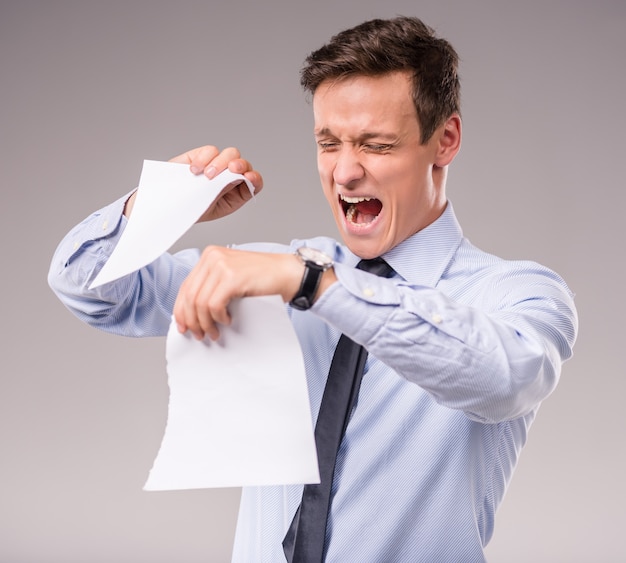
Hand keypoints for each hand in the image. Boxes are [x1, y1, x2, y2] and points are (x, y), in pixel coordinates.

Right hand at [124, 145, 262, 218]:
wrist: (168, 205)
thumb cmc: (193, 209)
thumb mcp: (213, 207)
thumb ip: (226, 192)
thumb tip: (237, 177)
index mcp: (237, 192)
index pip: (254, 181)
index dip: (254, 178)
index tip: (249, 177)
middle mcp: (229, 176)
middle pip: (243, 164)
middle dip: (240, 165)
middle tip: (231, 170)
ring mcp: (216, 165)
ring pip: (230, 154)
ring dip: (221, 163)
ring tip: (207, 176)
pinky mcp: (201, 156)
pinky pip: (209, 151)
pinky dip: (204, 158)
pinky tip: (194, 170)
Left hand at [173, 246, 303, 340]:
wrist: (288, 273)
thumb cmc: (264, 278)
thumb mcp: (232, 277)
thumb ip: (212, 287)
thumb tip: (192, 313)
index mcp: (209, 255)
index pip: (186, 286)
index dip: (181, 309)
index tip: (183, 326)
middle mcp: (212, 257)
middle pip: (190, 295)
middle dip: (192, 320)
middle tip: (199, 334)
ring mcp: (222, 265)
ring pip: (200, 302)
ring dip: (206, 323)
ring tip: (214, 333)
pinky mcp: (232, 277)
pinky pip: (214, 304)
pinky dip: (218, 318)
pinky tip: (228, 321)